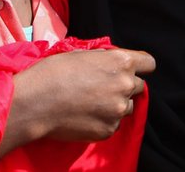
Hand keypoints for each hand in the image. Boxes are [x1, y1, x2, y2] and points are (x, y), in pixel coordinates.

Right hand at [9, 48, 154, 142]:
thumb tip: (111, 62)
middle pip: (139, 86)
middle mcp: (125, 85)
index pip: (149, 64)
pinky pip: (113, 124)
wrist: (35, 102)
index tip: (131, 70)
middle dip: (125, 86)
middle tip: (102, 87)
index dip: (140, 66)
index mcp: (121, 62)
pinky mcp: (109, 129)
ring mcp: (118, 110)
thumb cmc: (53, 72)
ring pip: (127, 107)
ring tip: (91, 103)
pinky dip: (104, 121)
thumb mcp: (82, 54)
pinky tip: (85, 116)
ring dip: (115, 105)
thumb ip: (104, 58)